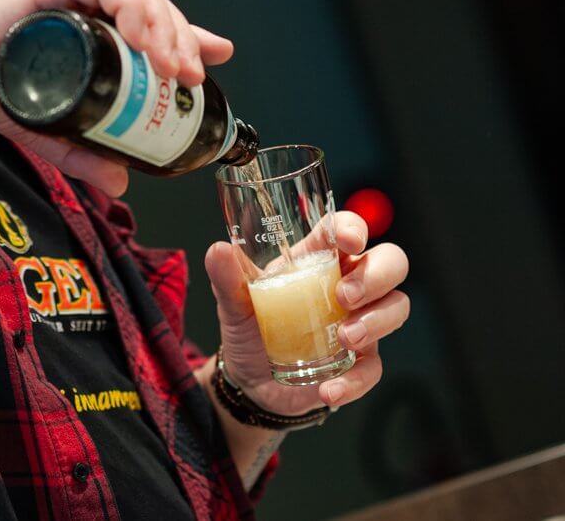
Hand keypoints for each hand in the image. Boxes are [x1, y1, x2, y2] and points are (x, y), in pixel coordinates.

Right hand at [0, 0, 232, 195]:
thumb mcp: (48, 130)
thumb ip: (82, 153)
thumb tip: (122, 183)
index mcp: (92, 30)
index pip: (152, 26)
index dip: (190, 37)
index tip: (218, 55)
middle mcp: (88, 5)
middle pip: (154, 9)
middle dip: (184, 40)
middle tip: (197, 78)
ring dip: (165, 27)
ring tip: (178, 68)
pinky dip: (132, 8)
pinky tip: (146, 38)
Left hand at [205, 211, 408, 415]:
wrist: (249, 381)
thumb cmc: (249, 327)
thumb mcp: (233, 301)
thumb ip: (226, 277)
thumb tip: (218, 250)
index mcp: (316, 258)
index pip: (346, 228)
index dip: (353, 227)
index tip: (348, 239)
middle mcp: (346, 284)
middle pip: (390, 262)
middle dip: (377, 275)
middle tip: (344, 296)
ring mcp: (359, 322)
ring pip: (397, 307)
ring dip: (376, 321)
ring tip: (344, 339)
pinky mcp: (360, 361)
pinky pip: (375, 367)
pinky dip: (356, 379)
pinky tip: (329, 388)